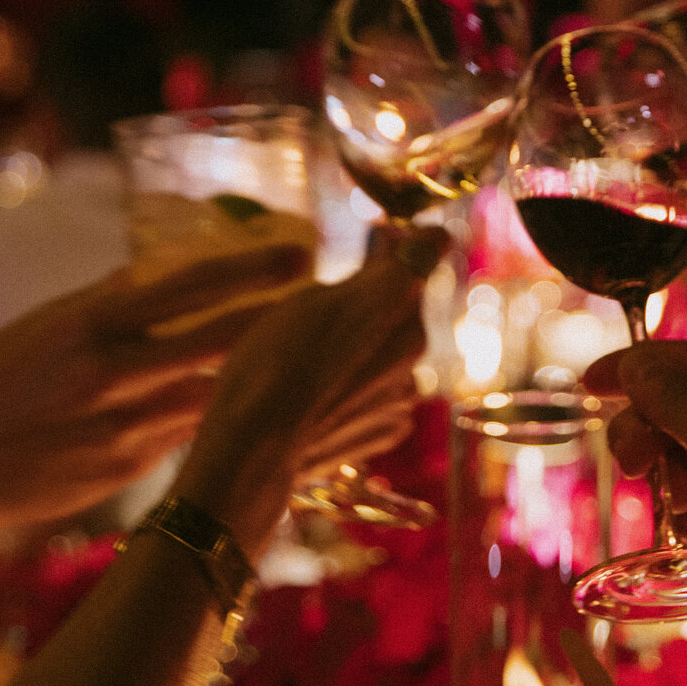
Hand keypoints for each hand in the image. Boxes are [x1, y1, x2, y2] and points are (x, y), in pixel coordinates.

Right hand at [0, 244, 312, 554]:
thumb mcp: (47, 326)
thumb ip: (110, 302)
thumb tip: (167, 271)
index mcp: (88, 322)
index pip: (186, 285)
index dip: (250, 270)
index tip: (299, 256)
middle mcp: (112, 372)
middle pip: (218, 341)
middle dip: (277, 321)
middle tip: (325, 302)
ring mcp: (124, 426)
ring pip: (215, 393)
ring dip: (260, 375)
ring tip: (305, 356)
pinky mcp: (129, 469)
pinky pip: (189, 435)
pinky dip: (218, 419)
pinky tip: (251, 411)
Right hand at [176, 228, 448, 552]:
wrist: (257, 446)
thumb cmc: (271, 359)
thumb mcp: (309, 297)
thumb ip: (362, 272)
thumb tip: (393, 248)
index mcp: (396, 295)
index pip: (429, 246)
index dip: (410, 238)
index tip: (388, 238)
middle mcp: (415, 338)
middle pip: (407, 303)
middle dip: (379, 299)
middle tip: (333, 304)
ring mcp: (407, 387)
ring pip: (396, 350)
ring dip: (371, 346)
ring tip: (320, 361)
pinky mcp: (393, 424)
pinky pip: (387, 392)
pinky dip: (365, 388)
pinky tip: (327, 395)